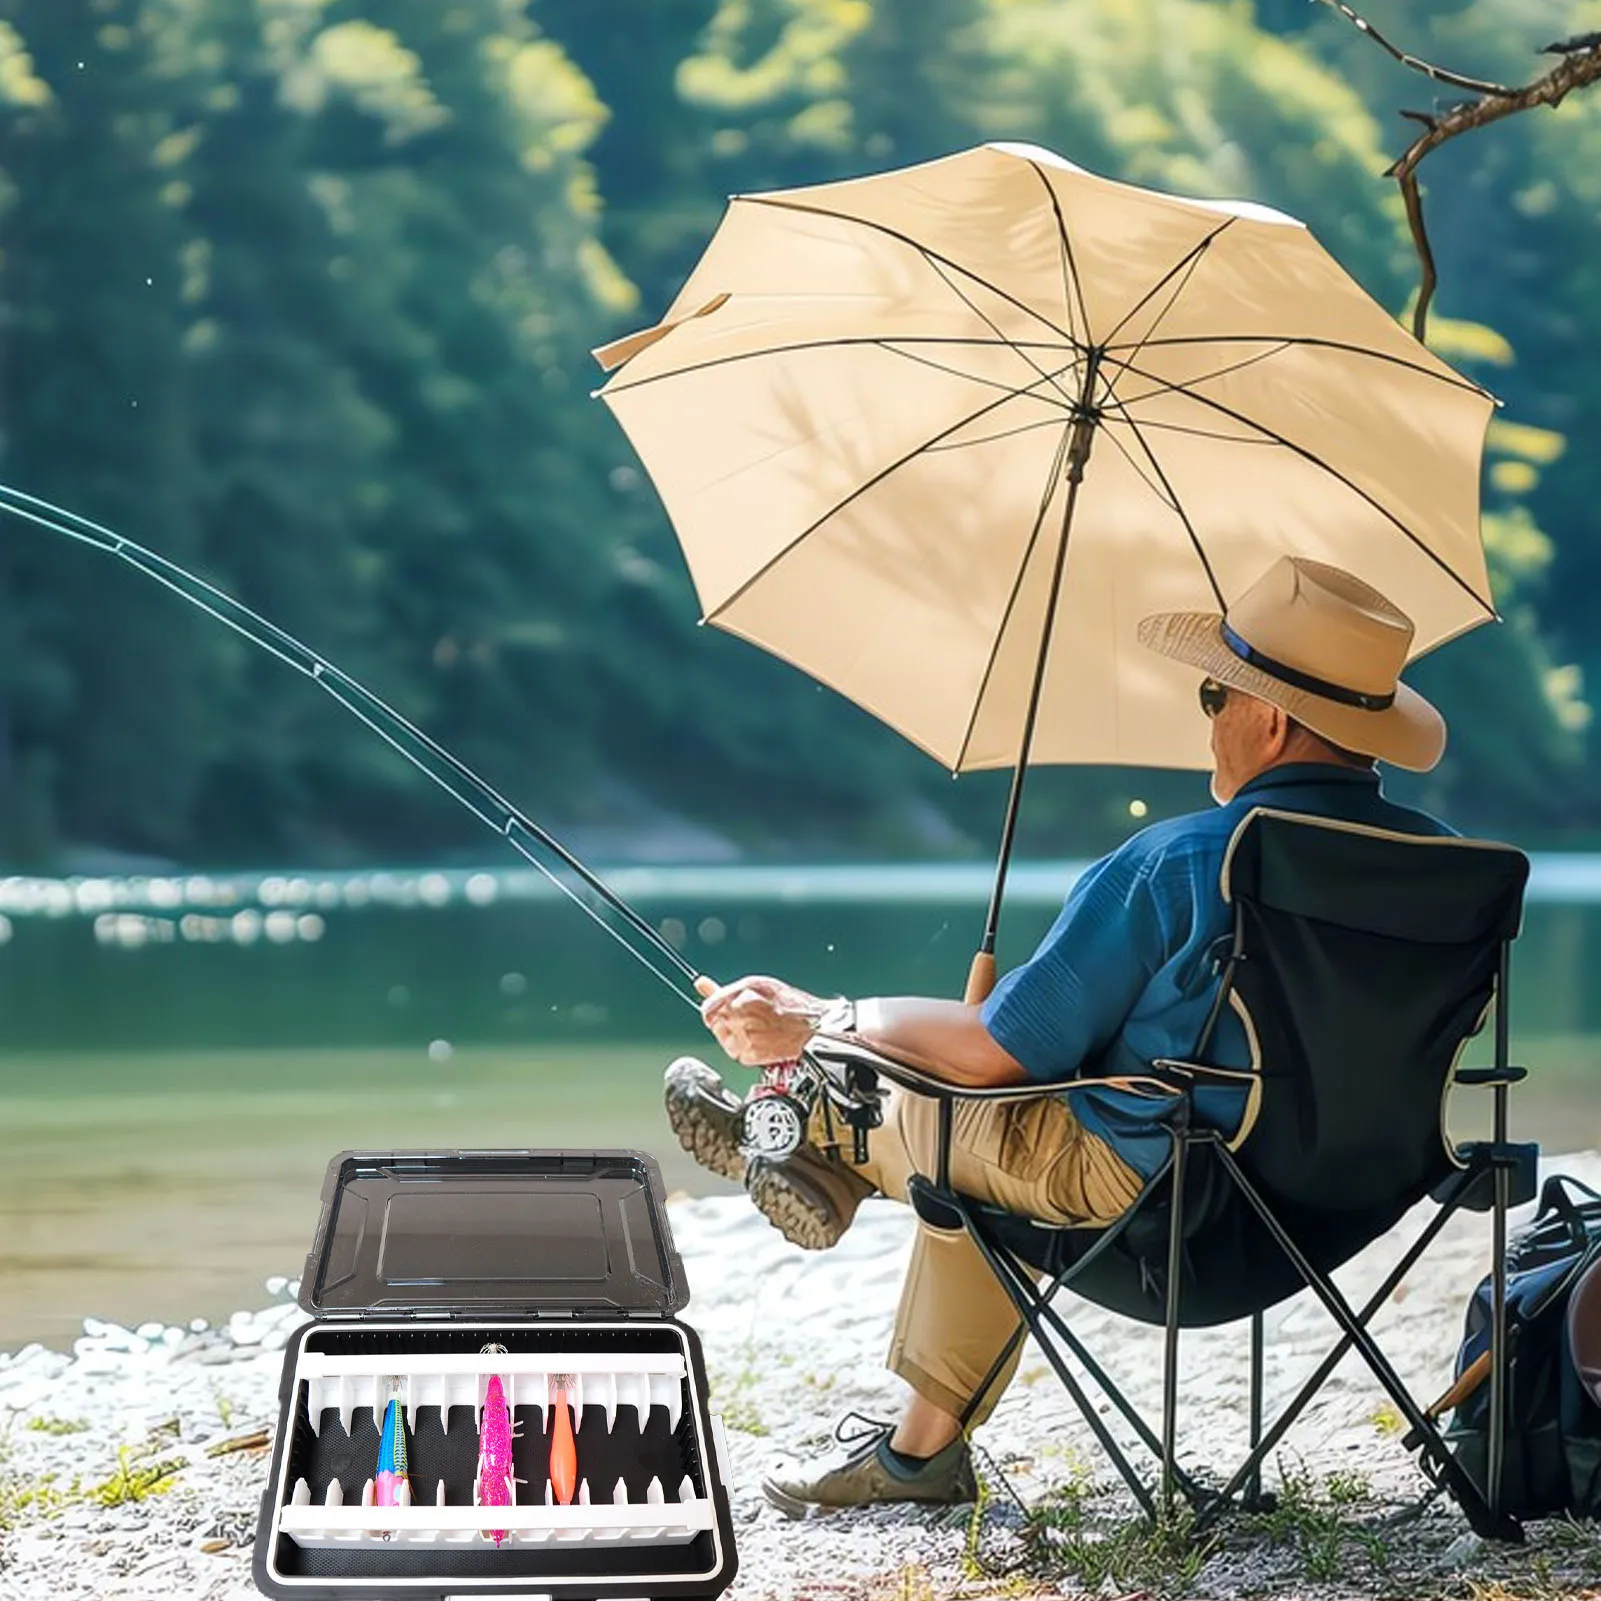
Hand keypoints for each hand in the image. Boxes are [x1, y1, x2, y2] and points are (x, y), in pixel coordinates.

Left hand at [694, 973, 824, 1066]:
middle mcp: (739, 1016)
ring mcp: (743, 1037)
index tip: (721, 1010)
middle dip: (726, 1020)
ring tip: (755, 1029)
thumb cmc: (790, 1004)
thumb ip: (725, 989)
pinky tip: (758, 1040)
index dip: (714, 1009)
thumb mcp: (756, 985)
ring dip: (733, 1034)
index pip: (708, 1008)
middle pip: (715, 1023)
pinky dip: (742, 1047)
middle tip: (747, 1018)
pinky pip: (735, 1052)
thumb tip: (701, 984)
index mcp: (741, 994)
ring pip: (724, 1038)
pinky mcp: (749, 1056)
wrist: (812, 1029)